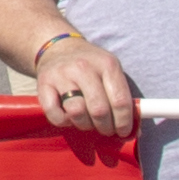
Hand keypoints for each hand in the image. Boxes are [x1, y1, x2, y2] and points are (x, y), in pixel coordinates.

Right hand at [21, 31, 140, 135]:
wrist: (58, 47)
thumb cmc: (91, 67)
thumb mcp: (110, 72)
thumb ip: (122, 98)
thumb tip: (135, 131)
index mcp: (107, 64)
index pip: (120, 101)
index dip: (124, 122)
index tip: (123, 131)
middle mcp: (84, 67)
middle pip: (99, 110)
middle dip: (105, 127)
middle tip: (105, 129)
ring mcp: (62, 75)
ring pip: (77, 113)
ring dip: (85, 124)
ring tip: (87, 121)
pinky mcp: (43, 84)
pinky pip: (55, 115)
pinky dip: (64, 122)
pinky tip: (69, 116)